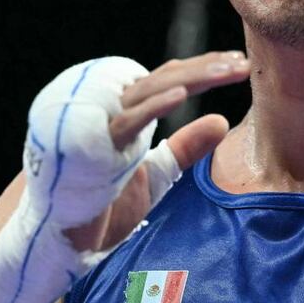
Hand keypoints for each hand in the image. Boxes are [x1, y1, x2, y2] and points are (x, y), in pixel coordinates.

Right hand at [64, 51, 249, 250]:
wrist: (60, 238)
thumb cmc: (101, 205)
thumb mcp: (157, 174)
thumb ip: (186, 147)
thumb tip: (221, 120)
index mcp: (127, 112)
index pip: (168, 79)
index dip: (203, 70)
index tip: (238, 65)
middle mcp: (112, 109)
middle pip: (163, 77)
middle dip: (205, 69)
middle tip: (243, 63)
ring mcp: (98, 122)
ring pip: (149, 89)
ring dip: (191, 77)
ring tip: (225, 70)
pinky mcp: (89, 144)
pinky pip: (126, 120)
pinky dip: (154, 105)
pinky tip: (182, 94)